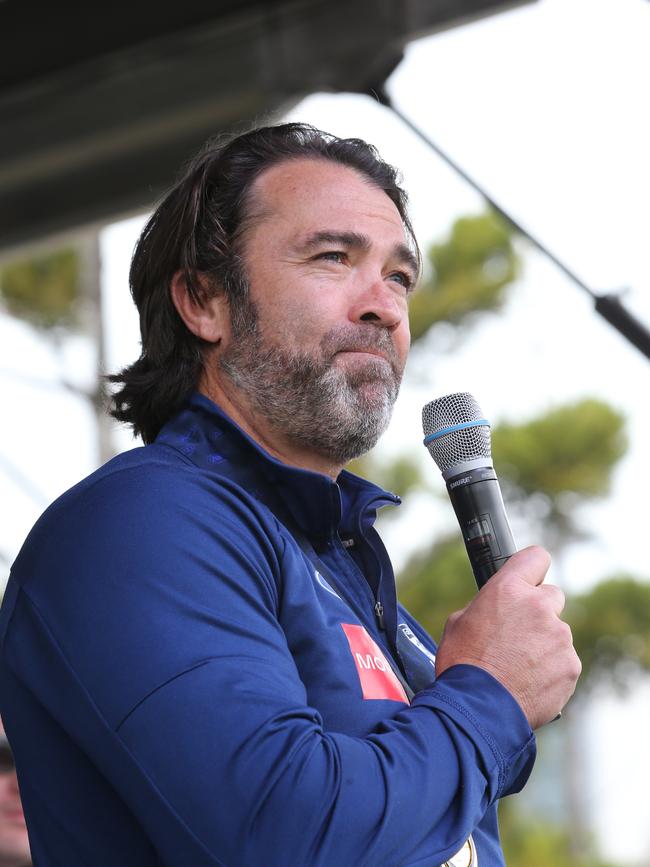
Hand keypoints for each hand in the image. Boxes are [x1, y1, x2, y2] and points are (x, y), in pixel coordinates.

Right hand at [435, 546, 580, 729]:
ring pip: (557, 633)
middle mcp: (538, 606)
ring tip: (519, 667)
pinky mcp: (571, 665)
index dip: (532, 570)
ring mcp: (559, 636)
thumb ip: (486, 607)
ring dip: (544, 645)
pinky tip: (530, 683)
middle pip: (551, 596)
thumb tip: (496, 611)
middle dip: (539, 612)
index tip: (529, 580)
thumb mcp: (459, 622)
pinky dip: (552, 671)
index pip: (536, 557)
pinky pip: (565, 662)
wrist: (478, 709)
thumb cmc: (462, 665)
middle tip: (519, 634)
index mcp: (508, 589)